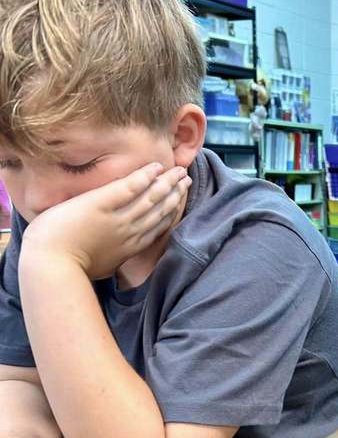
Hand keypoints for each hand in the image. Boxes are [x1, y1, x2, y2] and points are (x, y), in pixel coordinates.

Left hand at [21, 163, 191, 278]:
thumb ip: (112, 258)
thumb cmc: (67, 270)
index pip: (156, 227)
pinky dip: (144, 176)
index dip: (171, 212)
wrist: (51, 266)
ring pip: (150, 197)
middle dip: (175, 194)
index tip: (179, 200)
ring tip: (179, 170)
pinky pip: (129, 187)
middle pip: (159, 210)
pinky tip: (155, 167)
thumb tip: (116, 259)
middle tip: (186, 179)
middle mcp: (129, 232)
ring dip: (167, 182)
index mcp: (129, 248)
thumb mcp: (99, 268)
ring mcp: (117, 218)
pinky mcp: (101, 204)